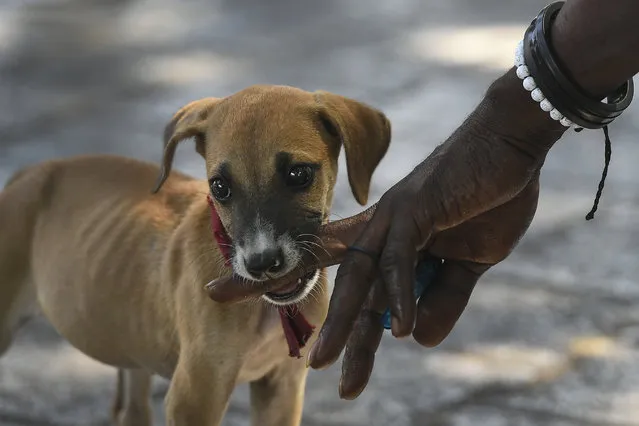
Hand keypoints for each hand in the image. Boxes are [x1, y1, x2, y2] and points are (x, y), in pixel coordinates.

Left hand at [307, 72, 566, 398]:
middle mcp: (384, 230)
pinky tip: (402, 329)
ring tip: (338, 369)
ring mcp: (394, 217)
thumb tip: (419, 340)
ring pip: (360, 276)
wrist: (511, 145)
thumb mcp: (472, 261)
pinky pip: (398, 258)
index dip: (333, 305)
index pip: (355, 278)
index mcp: (396, 242)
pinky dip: (399, 293)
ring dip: (349, 323)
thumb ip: (445, 297)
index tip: (311, 337)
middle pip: (349, 285)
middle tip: (316, 367)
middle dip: (335, 329)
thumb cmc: (490, 198)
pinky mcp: (413, 208)